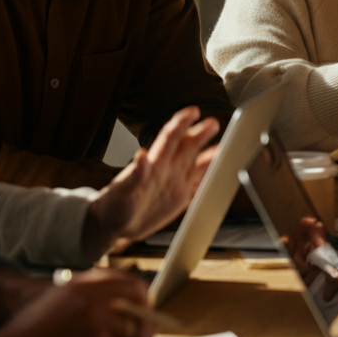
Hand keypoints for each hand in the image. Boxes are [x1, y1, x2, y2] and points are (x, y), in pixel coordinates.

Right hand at [0, 269, 157, 336]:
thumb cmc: (30, 333)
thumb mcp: (62, 297)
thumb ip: (97, 297)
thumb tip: (139, 313)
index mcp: (87, 285)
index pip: (136, 288)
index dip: (145, 308)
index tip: (148, 326)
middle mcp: (94, 303)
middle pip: (137, 323)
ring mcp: (94, 330)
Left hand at [83, 107, 219, 258]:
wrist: (113, 225)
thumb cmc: (113, 206)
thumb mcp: (122, 191)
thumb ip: (135, 174)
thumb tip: (141, 155)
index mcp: (154, 164)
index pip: (170, 137)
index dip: (182, 123)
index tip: (193, 111)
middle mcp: (167, 170)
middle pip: (187, 146)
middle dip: (201, 133)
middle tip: (214, 122)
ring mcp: (175, 182)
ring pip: (197, 164)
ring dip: (210, 154)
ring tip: (225, 147)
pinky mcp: (179, 198)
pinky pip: (199, 185)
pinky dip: (209, 178)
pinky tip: (219, 173)